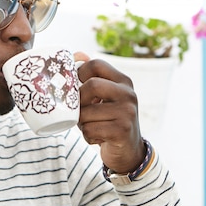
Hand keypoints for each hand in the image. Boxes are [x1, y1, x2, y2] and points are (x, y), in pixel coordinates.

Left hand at [74, 52, 144, 173]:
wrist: (129, 150)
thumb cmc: (110, 120)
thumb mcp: (105, 97)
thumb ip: (92, 78)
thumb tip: (77, 54)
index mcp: (123, 81)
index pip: (96, 64)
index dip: (79, 73)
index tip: (76, 86)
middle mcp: (128, 94)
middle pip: (92, 86)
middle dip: (79, 101)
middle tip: (80, 111)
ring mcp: (127, 112)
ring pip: (87, 113)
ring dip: (82, 123)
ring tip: (91, 127)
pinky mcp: (122, 130)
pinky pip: (90, 130)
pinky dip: (87, 136)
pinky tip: (97, 138)